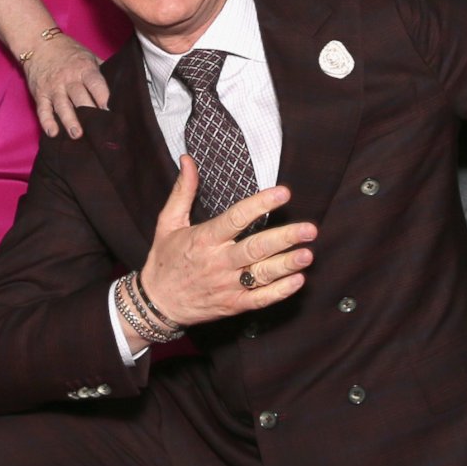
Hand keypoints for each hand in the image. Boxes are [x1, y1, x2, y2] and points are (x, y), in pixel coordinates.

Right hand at [24, 32, 110, 138]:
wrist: (38, 43)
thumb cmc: (68, 51)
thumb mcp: (88, 55)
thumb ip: (101, 70)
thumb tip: (121, 85)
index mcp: (84, 68)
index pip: (95, 83)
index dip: (103, 96)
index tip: (110, 110)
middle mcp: (69, 78)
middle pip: (79, 97)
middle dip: (89, 112)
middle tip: (98, 129)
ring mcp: (53, 87)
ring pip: (62, 105)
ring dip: (69, 120)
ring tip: (76, 134)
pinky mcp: (40, 94)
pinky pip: (43, 109)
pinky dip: (46, 121)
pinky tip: (52, 132)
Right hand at [139, 160, 315, 326]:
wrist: (157, 303)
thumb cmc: (164, 260)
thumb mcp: (167, 223)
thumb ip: (183, 191)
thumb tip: (188, 160)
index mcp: (204, 239)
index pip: (236, 218)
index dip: (261, 204)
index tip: (283, 193)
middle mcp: (218, 262)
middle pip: (255, 248)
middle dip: (284, 238)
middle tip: (309, 229)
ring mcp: (227, 286)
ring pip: (261, 274)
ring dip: (286, 265)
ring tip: (307, 255)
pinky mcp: (233, 305)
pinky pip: (260, 299)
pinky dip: (280, 292)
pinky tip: (297, 281)